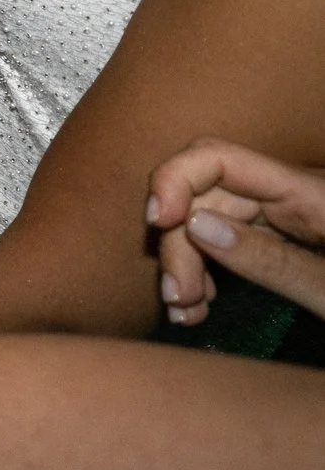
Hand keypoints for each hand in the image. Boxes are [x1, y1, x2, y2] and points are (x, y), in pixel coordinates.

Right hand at [149, 138, 324, 325]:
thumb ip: (274, 262)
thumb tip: (197, 225)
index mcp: (314, 197)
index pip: (221, 158)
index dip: (176, 178)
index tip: (161, 223)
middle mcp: (296, 198)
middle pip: (208, 196)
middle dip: (181, 242)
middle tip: (178, 301)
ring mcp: (290, 220)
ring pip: (211, 222)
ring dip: (188, 263)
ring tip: (187, 312)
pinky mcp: (287, 242)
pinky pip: (230, 242)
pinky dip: (207, 271)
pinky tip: (200, 306)